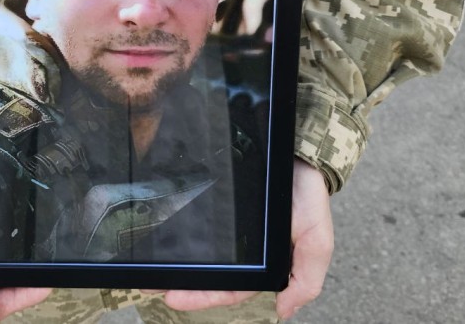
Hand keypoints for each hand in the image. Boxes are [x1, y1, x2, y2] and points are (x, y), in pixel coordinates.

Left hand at [146, 159, 332, 318]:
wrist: (302, 156)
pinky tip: (161, 233)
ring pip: (201, 248)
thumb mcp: (316, 244)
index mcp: (264, 264)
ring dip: (176, 260)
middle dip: (182, 282)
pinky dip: (181, 227)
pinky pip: (199, 218)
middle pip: (210, 272)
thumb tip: (284, 310)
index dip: (204, 297)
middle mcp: (244, 247)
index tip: (174, 298)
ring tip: (149, 267)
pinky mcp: (220, 201)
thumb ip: (305, 280)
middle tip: (154, 284)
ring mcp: (229, 225)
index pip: (230, 287)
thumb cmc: (310, 200)